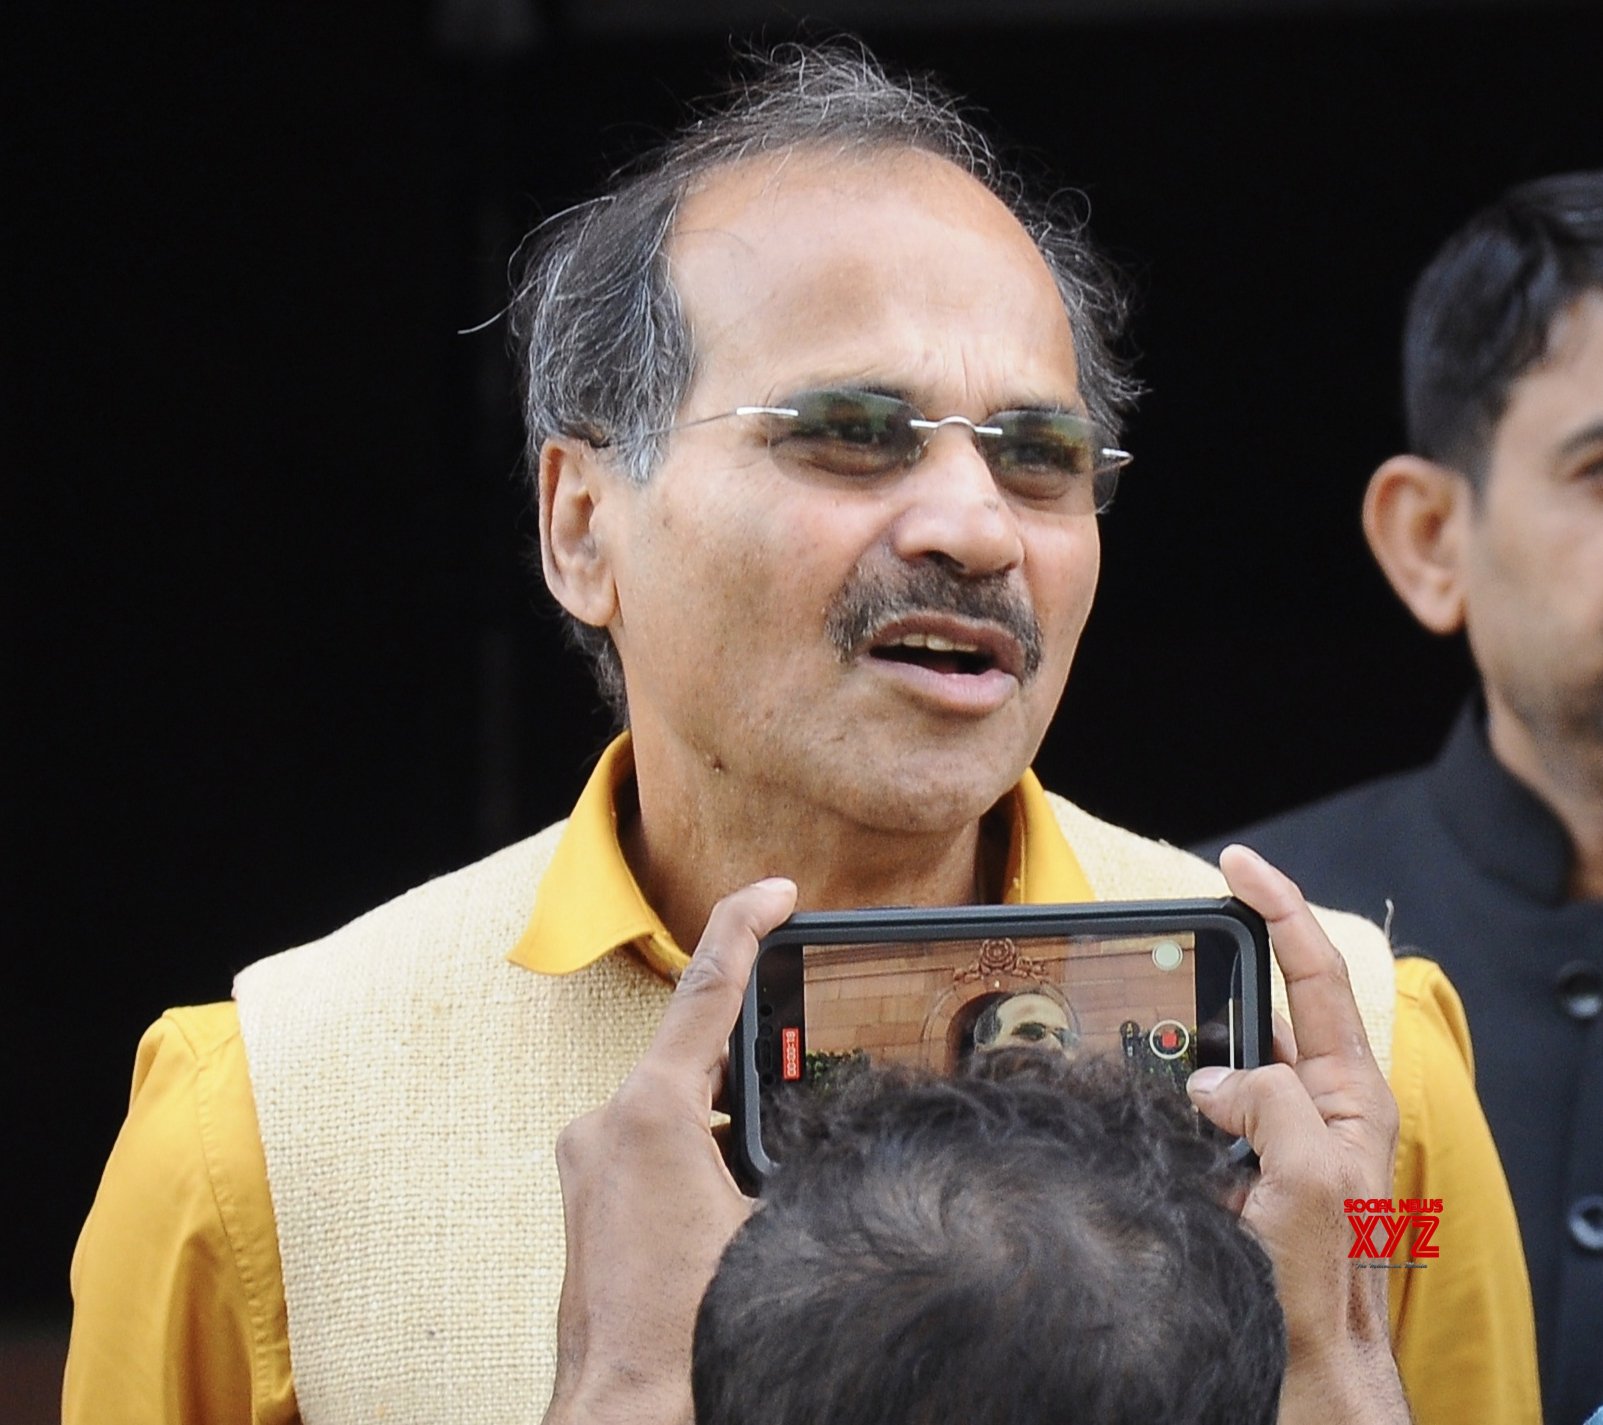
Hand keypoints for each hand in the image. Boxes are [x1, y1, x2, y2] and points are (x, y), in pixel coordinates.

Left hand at [543, 877, 796, 1424]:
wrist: (623, 1418)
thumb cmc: (692, 1337)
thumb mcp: (776, 1234)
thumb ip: (806, 1165)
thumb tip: (843, 1135)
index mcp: (649, 1115)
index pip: (707, 990)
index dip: (747, 924)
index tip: (778, 889)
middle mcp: (605, 1126)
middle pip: (695, 1051)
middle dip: (756, 1054)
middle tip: (811, 1055)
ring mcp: (587, 1163)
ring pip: (676, 1104)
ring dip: (729, 1116)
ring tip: (777, 1165)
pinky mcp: (585, 1198)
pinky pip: (652, 1144)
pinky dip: (699, 1150)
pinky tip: (737, 1197)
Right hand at [1187, 845, 1410, 1424]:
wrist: (1297, 1367)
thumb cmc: (1320, 1286)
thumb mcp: (1312, 1178)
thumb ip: (1271, 1103)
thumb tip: (1213, 1079)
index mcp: (1346, 1094)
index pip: (1314, 973)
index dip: (1278, 908)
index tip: (1237, 863)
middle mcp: (1310, 1106)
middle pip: (1259, 1004)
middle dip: (1210, 973)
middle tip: (1164, 947)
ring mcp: (1271, 1137)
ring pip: (1216, 1057)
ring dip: (1176, 1039)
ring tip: (1135, 1025)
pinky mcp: (1232, 1166)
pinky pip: (1191, 1107)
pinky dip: (1160, 1087)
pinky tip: (1129, 1086)